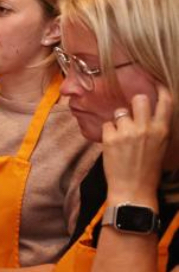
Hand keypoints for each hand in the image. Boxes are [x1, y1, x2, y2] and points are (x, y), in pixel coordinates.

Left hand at [102, 90, 172, 204]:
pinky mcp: (110, 138)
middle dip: (134, 103)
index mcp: (162, 130)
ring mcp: (127, 132)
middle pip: (139, 98)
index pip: (165, 101)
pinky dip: (108, 132)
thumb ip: (156, 127)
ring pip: (120, 113)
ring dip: (119, 122)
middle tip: (131, 114)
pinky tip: (112, 144)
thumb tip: (148, 111)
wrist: (133, 189)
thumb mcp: (160, 145)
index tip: (155, 82)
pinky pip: (107, 124)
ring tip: (121, 137)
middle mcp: (146, 128)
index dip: (160, 88)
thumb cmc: (147, 168)